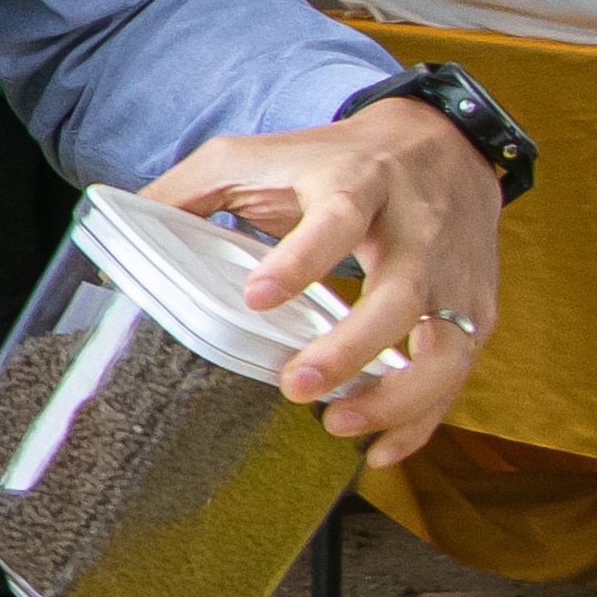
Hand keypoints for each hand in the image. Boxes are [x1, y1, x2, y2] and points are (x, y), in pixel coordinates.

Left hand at [147, 99, 498, 465]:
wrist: (440, 145)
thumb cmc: (332, 158)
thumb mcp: (254, 155)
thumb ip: (188, 189)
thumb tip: (121, 227)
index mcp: (356, 182)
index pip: (338, 217)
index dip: (302, 259)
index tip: (259, 297)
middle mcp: (414, 230)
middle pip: (400, 293)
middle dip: (351, 348)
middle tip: (295, 387)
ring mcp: (451, 275)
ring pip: (444, 345)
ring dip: (396, 396)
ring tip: (336, 425)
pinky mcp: (475, 310)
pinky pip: (458, 373)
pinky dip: (424, 419)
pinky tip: (378, 451)